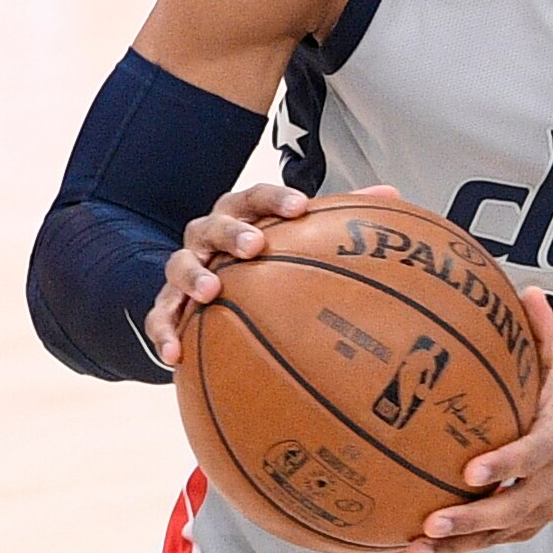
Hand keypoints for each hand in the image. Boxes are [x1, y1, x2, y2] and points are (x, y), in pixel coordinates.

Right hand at [146, 182, 399, 364]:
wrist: (208, 285)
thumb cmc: (264, 257)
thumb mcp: (296, 236)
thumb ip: (337, 219)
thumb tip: (393, 196)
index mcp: (241, 214)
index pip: (256, 197)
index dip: (276, 200)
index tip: (301, 207)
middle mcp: (208, 236)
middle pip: (215, 225)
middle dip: (233, 233)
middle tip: (255, 246)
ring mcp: (185, 269)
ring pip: (179, 265)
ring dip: (193, 277)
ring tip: (211, 293)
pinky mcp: (167, 304)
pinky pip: (159, 317)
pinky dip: (164, 334)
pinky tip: (176, 356)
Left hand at [393, 285, 552, 552]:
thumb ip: (547, 332)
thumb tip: (528, 291)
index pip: (532, 455)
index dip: (506, 465)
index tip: (472, 471)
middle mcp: (550, 482)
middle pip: (511, 508)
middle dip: (471, 520)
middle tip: (431, 523)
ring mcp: (539, 509)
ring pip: (496, 534)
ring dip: (455, 545)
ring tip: (411, 548)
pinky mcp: (526, 525)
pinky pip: (489, 542)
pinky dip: (454, 551)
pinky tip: (410, 551)